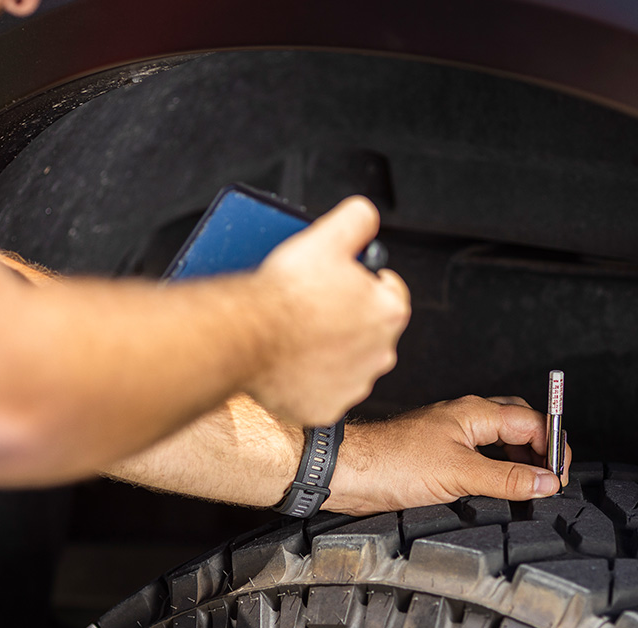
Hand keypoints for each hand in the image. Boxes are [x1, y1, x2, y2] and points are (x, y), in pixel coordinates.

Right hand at [247, 197, 410, 426]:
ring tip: (298, 336)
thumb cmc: (286, 293)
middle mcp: (380, 354)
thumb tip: (367, 216)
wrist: (247, 336)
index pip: (390, 292)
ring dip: (329, 352)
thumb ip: (358, 219)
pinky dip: (309, 382)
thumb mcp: (327, 236)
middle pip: (368, 331)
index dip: (365, 282)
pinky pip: (322, 394)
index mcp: (388, 312)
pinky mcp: (325, 409)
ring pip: (347, 364)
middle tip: (314, 308)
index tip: (344, 282)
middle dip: (346, 319)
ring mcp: (353, 386)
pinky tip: (290, 363)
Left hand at [325, 395, 572, 515]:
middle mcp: (466, 417)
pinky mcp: (440, 453)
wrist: (348, 471)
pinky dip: (499, 468)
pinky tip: (499, 487)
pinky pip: (481, 454)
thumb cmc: (392, 463)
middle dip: (540, 447)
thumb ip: (507, 479)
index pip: (532, 422)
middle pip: (520, 423)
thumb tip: (547, 481)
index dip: (552, 447)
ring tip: (530, 486)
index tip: (559, 476)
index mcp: (475, 412)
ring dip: (520, 459)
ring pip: (500, 438)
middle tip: (550, 478)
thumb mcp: (459, 474)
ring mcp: (453, 434)